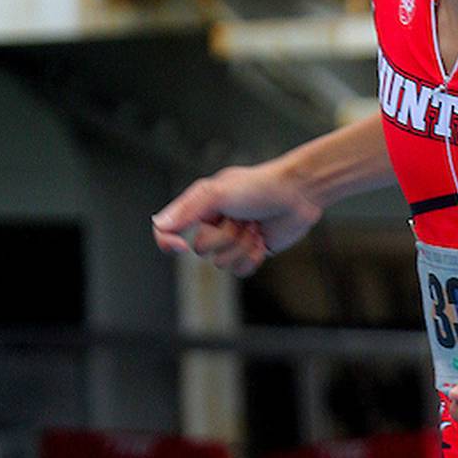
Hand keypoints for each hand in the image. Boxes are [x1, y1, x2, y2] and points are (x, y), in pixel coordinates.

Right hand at [152, 164, 320, 277]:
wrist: (297, 194)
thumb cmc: (259, 186)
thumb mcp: (218, 192)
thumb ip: (188, 209)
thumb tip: (160, 224)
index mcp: (200, 207)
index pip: (168, 229)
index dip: (167, 241)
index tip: (179, 246)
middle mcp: (213, 224)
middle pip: (201, 250)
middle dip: (225, 236)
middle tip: (242, 217)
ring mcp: (232, 240)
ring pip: (223, 263)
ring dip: (242, 245)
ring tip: (255, 226)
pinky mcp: (250, 253)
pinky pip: (241, 271)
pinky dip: (252, 257)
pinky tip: (262, 239)